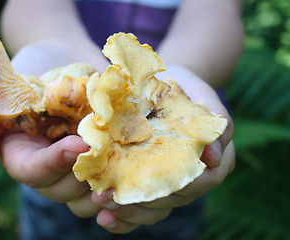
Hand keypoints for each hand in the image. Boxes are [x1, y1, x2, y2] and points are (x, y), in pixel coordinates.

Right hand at [0, 39, 107, 214]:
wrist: (63, 56)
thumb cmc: (27, 74)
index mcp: (25, 158)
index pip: (35, 173)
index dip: (54, 163)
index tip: (77, 144)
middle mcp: (53, 170)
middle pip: (64, 191)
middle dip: (84, 177)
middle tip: (106, 156)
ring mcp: (80, 167)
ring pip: (90, 196)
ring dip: (106, 185)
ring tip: (124, 167)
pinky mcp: (105, 159)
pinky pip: (113, 186)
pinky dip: (123, 189)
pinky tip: (135, 181)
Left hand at [79, 65, 234, 233]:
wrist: (167, 88)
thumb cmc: (185, 88)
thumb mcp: (202, 94)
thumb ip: (215, 120)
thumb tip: (213, 157)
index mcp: (214, 162)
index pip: (199, 182)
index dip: (174, 187)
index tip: (147, 183)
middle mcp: (194, 180)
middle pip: (171, 201)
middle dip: (140, 202)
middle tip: (107, 195)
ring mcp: (172, 187)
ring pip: (155, 211)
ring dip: (127, 211)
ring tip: (100, 201)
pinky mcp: (152, 187)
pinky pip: (142, 211)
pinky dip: (123, 220)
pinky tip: (104, 218)